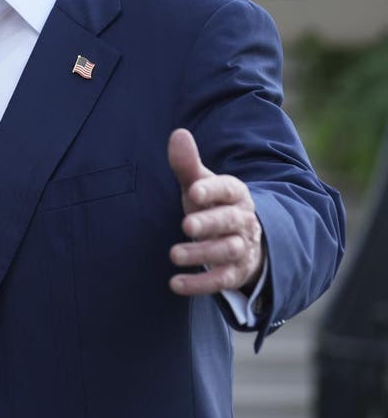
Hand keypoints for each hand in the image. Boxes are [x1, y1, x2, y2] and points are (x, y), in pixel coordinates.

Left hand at [167, 128, 262, 295]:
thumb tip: (178, 133)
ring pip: (227, 251)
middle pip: (230, 221)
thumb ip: (187, 164)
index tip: (193, 190)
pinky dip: (200, 284)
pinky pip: (222, 280)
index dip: (212, 190)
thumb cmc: (212, 205)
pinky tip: (175, 283)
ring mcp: (241, 247)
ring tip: (174, 255)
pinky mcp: (236, 272)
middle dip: (210, 223)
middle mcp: (242, 220)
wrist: (243, 238)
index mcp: (235, 194)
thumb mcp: (200, 185)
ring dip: (202, 254)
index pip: (229, 189)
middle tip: (186, 225)